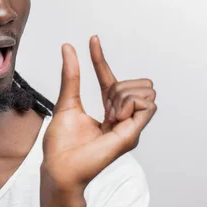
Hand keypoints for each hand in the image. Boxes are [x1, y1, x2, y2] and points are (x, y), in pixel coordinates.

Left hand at [41, 35, 156, 193]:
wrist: (59, 166)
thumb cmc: (60, 144)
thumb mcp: (66, 102)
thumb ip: (71, 76)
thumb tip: (68, 48)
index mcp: (108, 111)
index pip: (110, 78)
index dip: (100, 58)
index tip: (92, 39)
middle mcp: (123, 118)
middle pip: (137, 83)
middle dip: (119, 85)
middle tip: (103, 105)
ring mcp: (130, 127)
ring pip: (144, 91)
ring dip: (123, 95)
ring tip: (108, 114)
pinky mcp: (133, 134)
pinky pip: (146, 104)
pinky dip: (128, 104)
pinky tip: (114, 117)